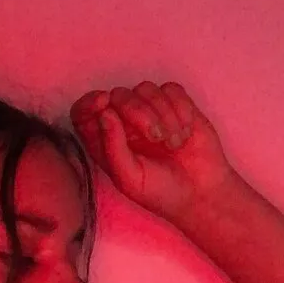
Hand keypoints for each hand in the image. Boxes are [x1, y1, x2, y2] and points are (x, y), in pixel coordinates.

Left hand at [70, 81, 235, 222]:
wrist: (199, 193)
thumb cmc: (159, 192)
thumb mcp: (130, 178)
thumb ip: (113, 147)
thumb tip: (104, 113)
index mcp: (105, 141)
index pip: (84, 112)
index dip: (89, 102)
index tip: (104, 102)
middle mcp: (123, 124)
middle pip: (119, 95)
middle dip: (138, 112)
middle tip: (156, 138)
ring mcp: (149, 112)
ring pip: (146, 89)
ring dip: (163, 114)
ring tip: (174, 143)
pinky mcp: (175, 106)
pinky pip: (172, 89)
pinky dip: (180, 108)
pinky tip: (185, 133)